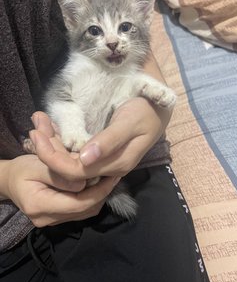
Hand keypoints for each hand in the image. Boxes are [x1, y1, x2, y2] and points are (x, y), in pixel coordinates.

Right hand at [5, 155, 117, 226]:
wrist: (10, 181)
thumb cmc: (22, 170)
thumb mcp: (38, 165)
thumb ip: (60, 176)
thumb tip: (84, 183)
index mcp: (40, 205)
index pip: (78, 204)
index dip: (99, 191)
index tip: (112, 175)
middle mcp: (47, 219)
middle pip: (84, 210)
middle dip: (102, 193)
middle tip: (114, 175)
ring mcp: (52, 221)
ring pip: (84, 213)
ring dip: (99, 196)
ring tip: (108, 179)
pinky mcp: (56, 218)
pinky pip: (79, 211)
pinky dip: (90, 199)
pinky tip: (96, 185)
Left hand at [32, 98, 170, 179]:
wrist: (158, 109)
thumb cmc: (146, 112)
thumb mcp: (130, 123)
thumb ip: (109, 141)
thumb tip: (84, 158)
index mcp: (116, 164)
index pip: (76, 171)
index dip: (53, 158)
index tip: (36, 136)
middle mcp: (108, 168)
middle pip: (70, 168)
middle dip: (48, 151)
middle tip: (34, 127)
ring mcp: (105, 161)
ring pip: (72, 161)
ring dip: (53, 146)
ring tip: (39, 125)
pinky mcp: (102, 153)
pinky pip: (77, 153)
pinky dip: (62, 143)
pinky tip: (52, 130)